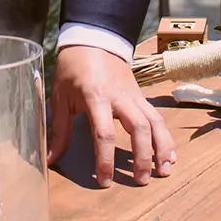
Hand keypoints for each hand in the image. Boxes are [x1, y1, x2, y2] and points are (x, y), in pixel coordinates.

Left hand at [49, 46, 176, 187]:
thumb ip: (59, 130)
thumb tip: (50, 160)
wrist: (94, 39)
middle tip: (141, 181)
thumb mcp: (60, 97)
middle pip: (138, 128)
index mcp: (95, 96)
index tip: (104, 181)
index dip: (105, 160)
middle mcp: (119, 96)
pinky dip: (166, 137)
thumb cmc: (73, 69)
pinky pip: (157, 117)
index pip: (104, 133)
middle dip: (142, 156)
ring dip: (162, 147)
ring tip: (164, 171)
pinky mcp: (142, 96)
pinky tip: (170, 155)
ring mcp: (134, 95)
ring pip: (155, 122)